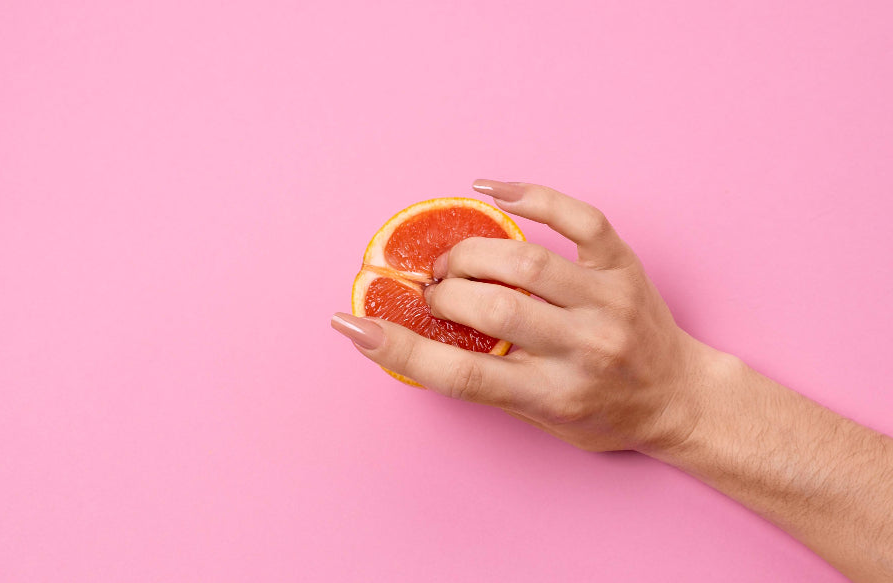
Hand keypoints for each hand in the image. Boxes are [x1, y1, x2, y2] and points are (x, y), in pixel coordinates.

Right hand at [333, 179, 726, 452]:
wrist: (681, 398)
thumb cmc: (603, 412)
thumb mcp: (542, 419)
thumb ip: (487, 381)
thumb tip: (416, 339)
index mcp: (553, 397)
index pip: (461, 374)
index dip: (396, 348)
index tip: (350, 324)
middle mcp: (582, 350)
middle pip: (486, 309)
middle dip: (440, 294)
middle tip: (430, 292)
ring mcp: (607, 302)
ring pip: (521, 262)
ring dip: (469, 255)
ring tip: (453, 262)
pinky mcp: (624, 266)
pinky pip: (576, 218)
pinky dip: (529, 196)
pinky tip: (491, 191)